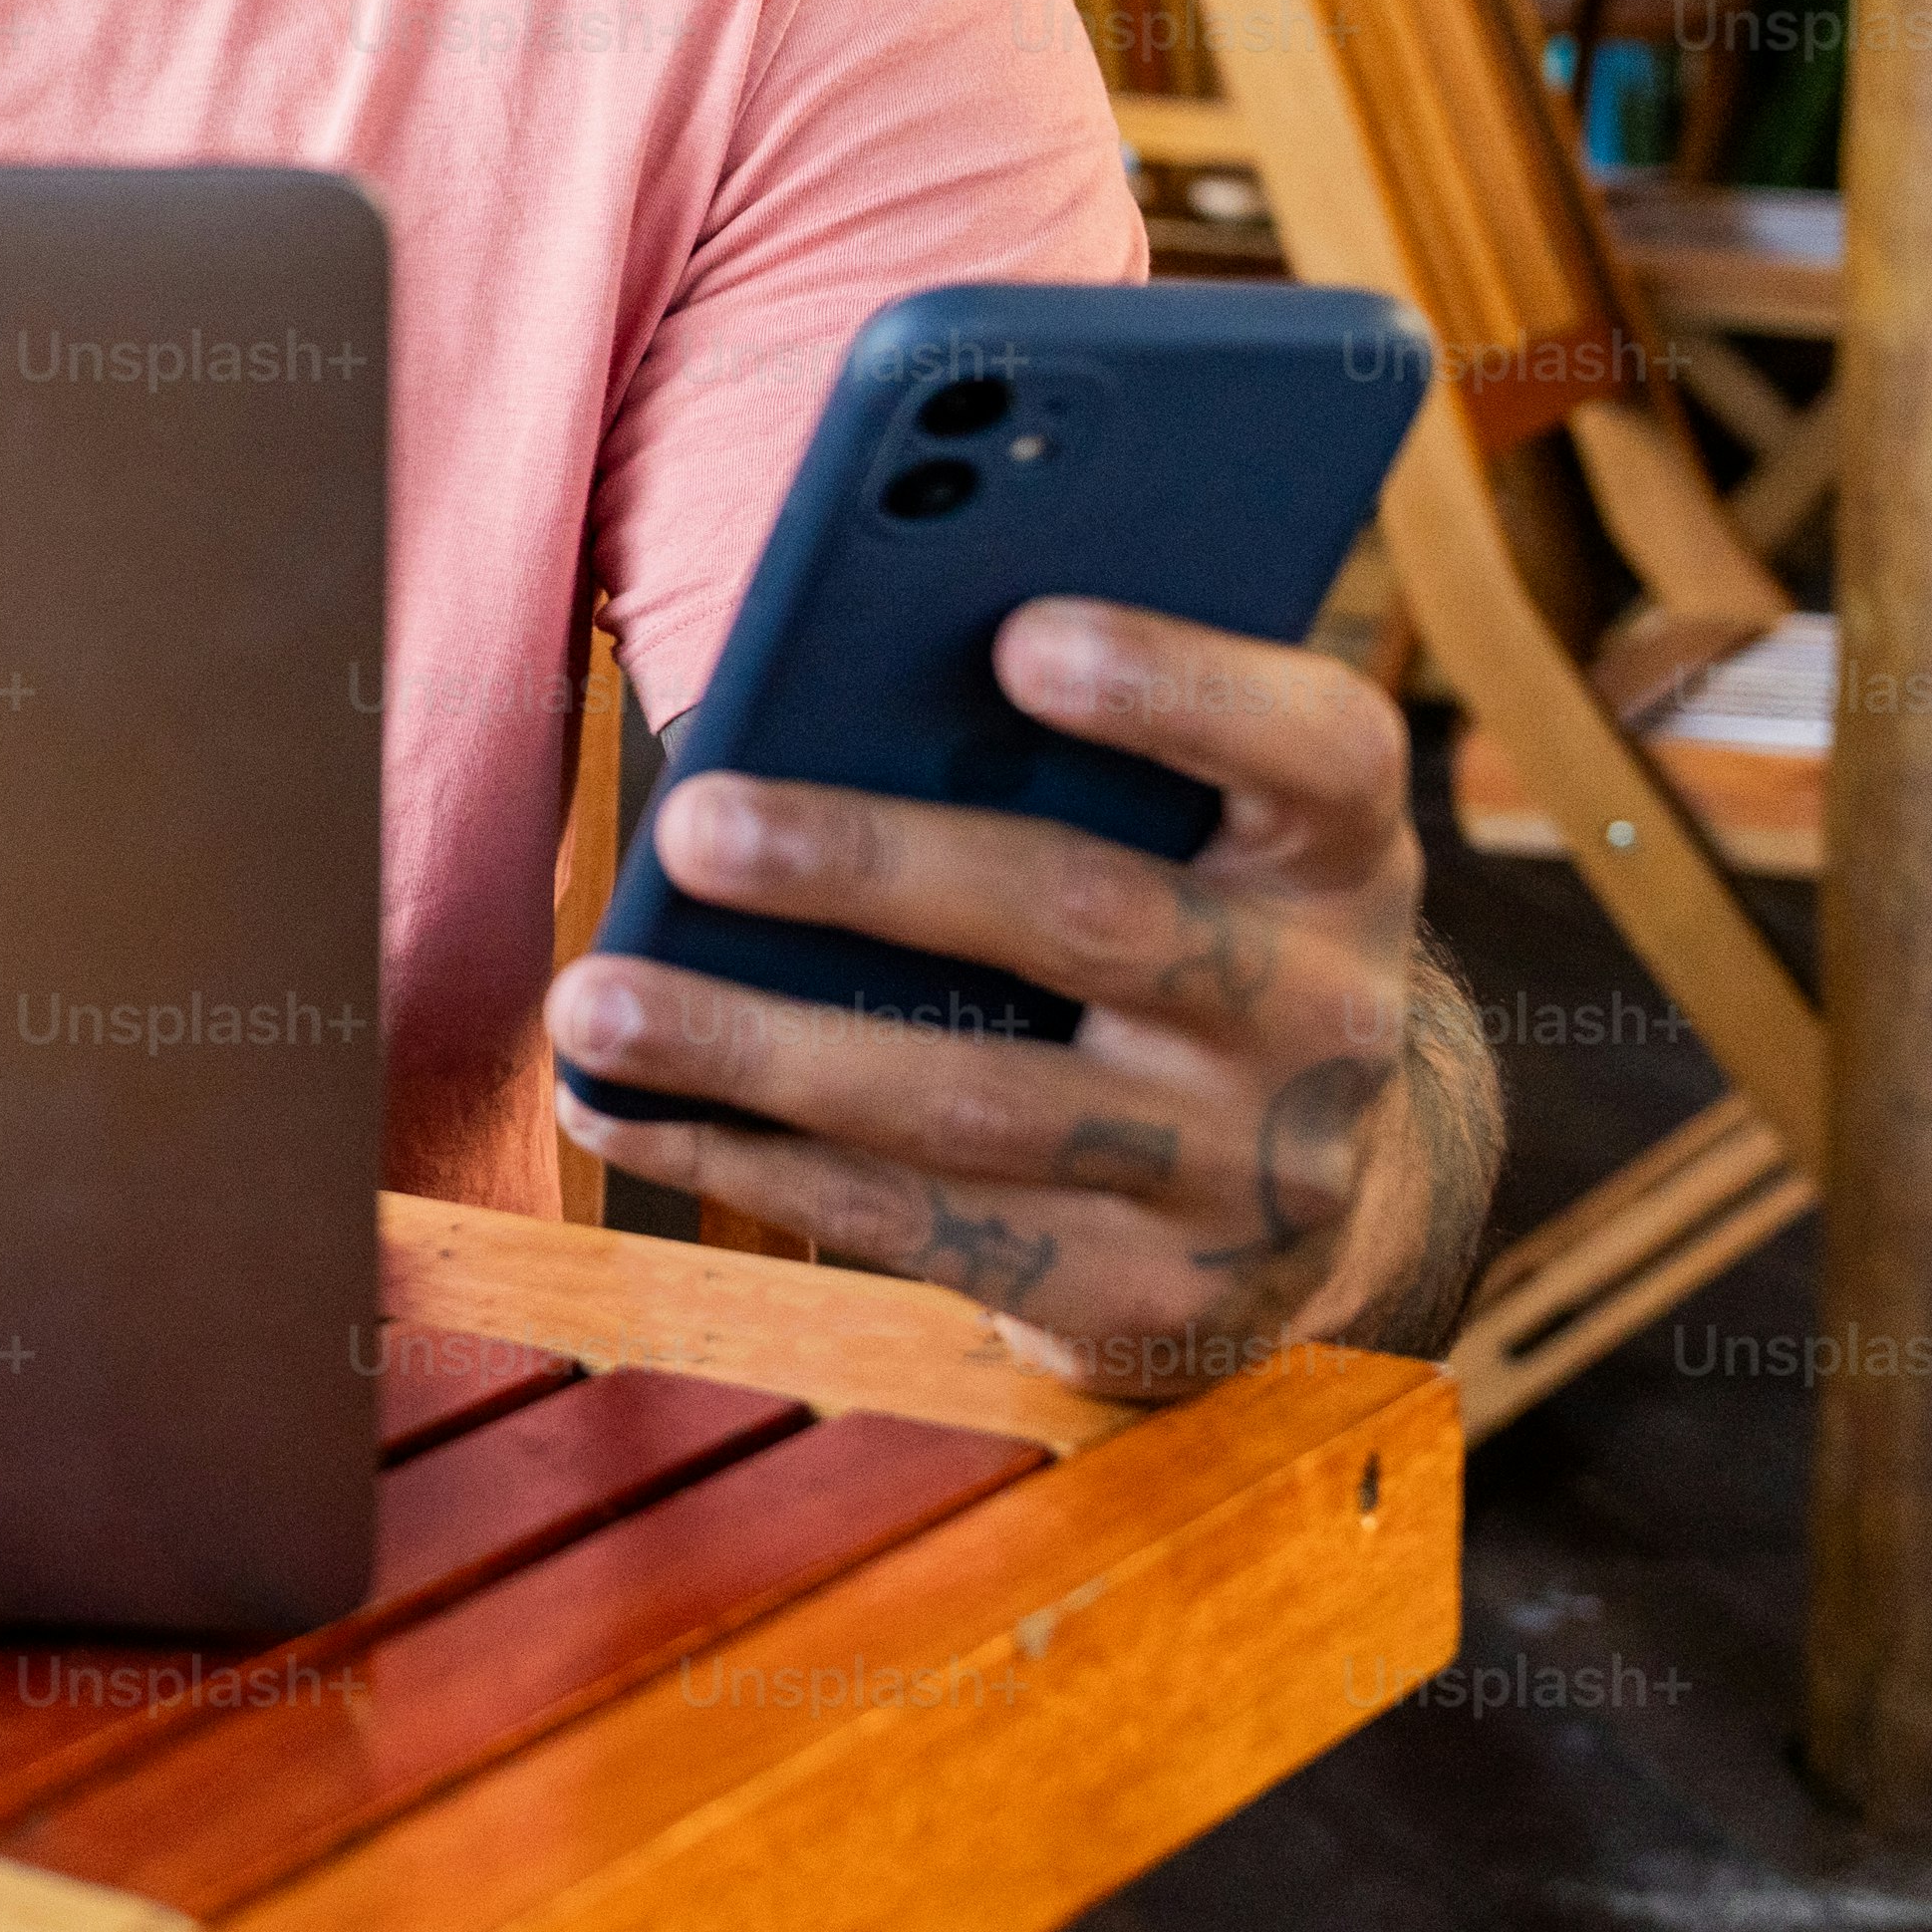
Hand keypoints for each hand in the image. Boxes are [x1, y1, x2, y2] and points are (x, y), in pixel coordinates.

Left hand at [545, 599, 1432, 1397]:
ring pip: (978, 1101)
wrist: (1303, 1198)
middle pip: (1090, 919)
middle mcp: (1323, 1011)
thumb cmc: (1170, 924)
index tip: (1016, 635)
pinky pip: (923, 1225)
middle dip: (872, 870)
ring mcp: (1245, 1172)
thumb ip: (1044, 751)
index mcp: (1336, 850)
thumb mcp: (1179, 829)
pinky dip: (751, 1160)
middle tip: (693, 822)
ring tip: (595, 1000)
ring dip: (761, 1049)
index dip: (1178, 685)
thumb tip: (801, 685)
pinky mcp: (1144, 1296)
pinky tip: (625, 1107)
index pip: (1315, 746)